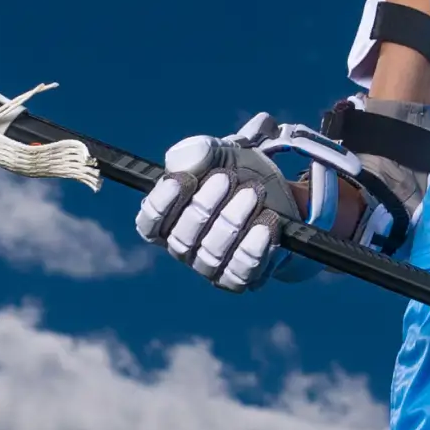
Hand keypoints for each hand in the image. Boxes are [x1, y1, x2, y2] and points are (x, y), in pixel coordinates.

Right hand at [134, 113, 303, 291]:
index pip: (148, 225)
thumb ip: (197, 151)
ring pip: (211, 254)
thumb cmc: (238, 173)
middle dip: (205, 205)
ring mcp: (210, 268)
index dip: (160, 205)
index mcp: (167, 220)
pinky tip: (267, 221)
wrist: (281, 195)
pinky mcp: (240, 278)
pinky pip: (240, 271)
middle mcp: (184, 249)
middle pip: (182, 238)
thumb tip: (183, 164)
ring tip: (253, 192)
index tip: (181, 180)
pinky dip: (254, 246)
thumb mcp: (220, 153)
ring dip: (233, 221)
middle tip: (228, 177)